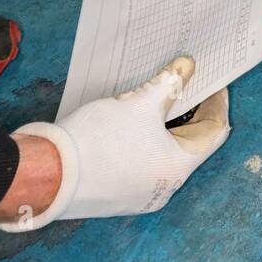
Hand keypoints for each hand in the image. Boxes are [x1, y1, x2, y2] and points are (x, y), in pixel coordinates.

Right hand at [0, 58, 228, 231]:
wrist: (44, 175)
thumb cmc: (97, 140)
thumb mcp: (140, 103)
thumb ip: (169, 83)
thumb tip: (187, 66)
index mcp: (178, 169)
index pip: (214, 131)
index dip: (216, 103)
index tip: (212, 82)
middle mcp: (164, 188)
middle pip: (190, 143)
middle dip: (189, 112)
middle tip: (185, 84)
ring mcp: (139, 195)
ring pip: (164, 153)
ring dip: (165, 126)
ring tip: (159, 97)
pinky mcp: (116, 195)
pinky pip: (142, 163)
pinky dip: (146, 141)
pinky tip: (134, 120)